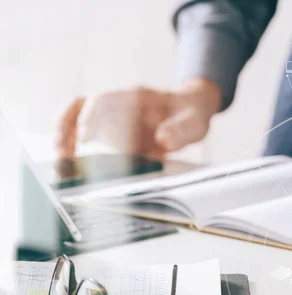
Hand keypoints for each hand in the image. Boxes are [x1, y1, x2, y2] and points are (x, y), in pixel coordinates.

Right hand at [56, 78, 222, 157]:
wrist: (193, 107)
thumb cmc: (193, 112)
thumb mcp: (195, 121)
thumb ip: (181, 130)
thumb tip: (163, 141)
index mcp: (138, 97)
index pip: (105, 101)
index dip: (92, 117)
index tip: (86, 137)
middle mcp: (120, 104)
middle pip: (83, 109)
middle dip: (69, 129)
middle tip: (63, 155)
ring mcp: (115, 117)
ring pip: (78, 119)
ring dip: (66, 138)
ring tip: (61, 162)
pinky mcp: (115, 132)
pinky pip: (88, 136)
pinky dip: (77, 148)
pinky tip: (74, 167)